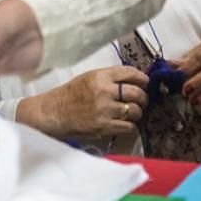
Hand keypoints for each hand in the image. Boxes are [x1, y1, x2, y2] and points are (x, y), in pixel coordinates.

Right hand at [18, 66, 148, 139]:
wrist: (55, 112)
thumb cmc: (72, 94)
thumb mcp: (89, 77)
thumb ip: (110, 78)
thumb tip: (134, 80)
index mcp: (100, 76)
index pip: (130, 73)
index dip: (142, 78)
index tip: (145, 83)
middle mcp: (104, 91)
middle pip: (136, 92)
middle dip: (143, 97)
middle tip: (142, 100)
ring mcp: (105, 110)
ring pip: (135, 110)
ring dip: (137, 112)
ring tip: (132, 112)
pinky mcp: (104, 126)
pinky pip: (128, 126)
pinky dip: (130, 125)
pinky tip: (124, 123)